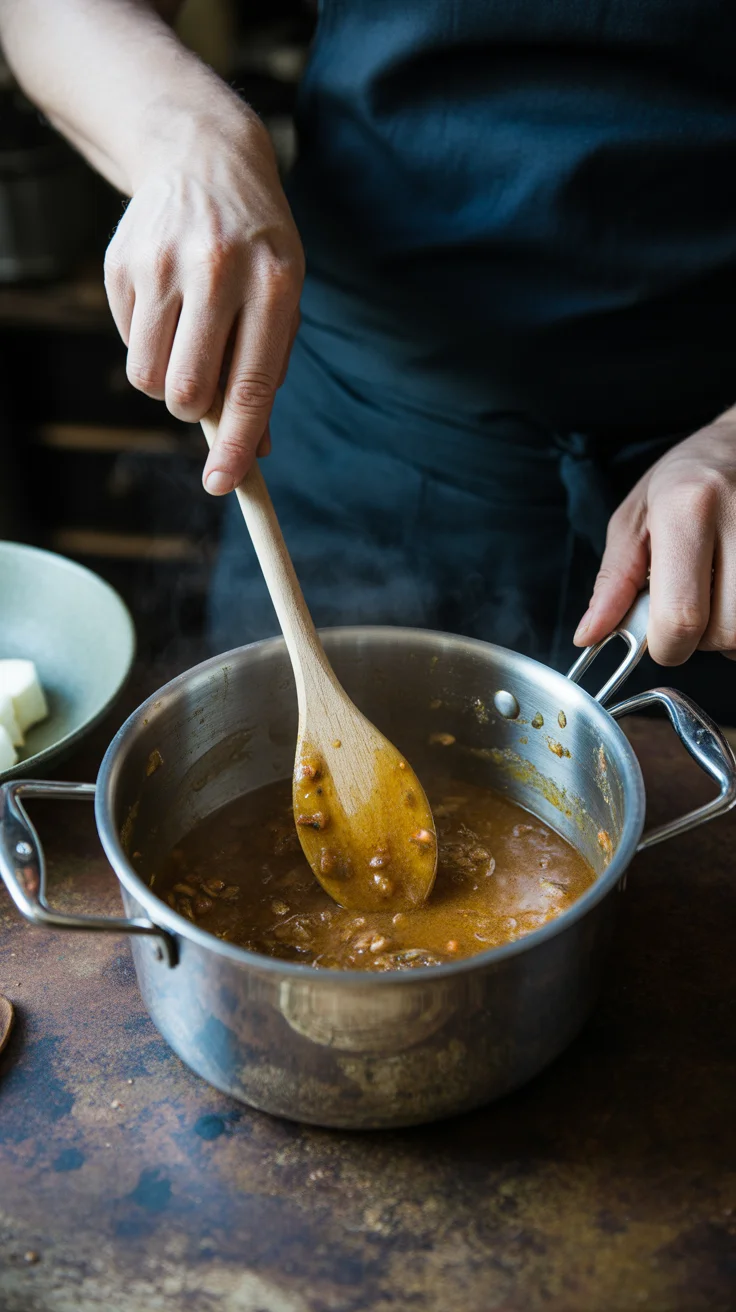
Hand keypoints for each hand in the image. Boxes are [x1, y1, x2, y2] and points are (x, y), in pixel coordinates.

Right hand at [104, 111, 303, 492]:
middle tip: (204, 392)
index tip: (224, 485)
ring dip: (167, 382)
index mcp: (274, 285)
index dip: (238, 445)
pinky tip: (168, 305)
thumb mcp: (284, 297)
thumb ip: (270, 372)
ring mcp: (163, 264)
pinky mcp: (122, 263)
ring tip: (188, 342)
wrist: (204, 158)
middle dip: (195, 412)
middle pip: (188, 390)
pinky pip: (128, 343)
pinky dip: (148, 343)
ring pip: (149, 377)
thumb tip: (258, 450)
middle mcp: (218, 272)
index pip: (252, 386)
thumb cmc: (256, 247)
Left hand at [574, 409, 735, 663]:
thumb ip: (613, 582)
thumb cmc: (686, 478)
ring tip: (716, 590)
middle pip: (725, 632)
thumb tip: (590, 635)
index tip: (659, 637)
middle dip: (701, 638)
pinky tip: (735, 589)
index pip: (681, 617)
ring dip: (729, 630)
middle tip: (691, 604)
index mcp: (688, 508)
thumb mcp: (635, 519)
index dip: (667, 646)